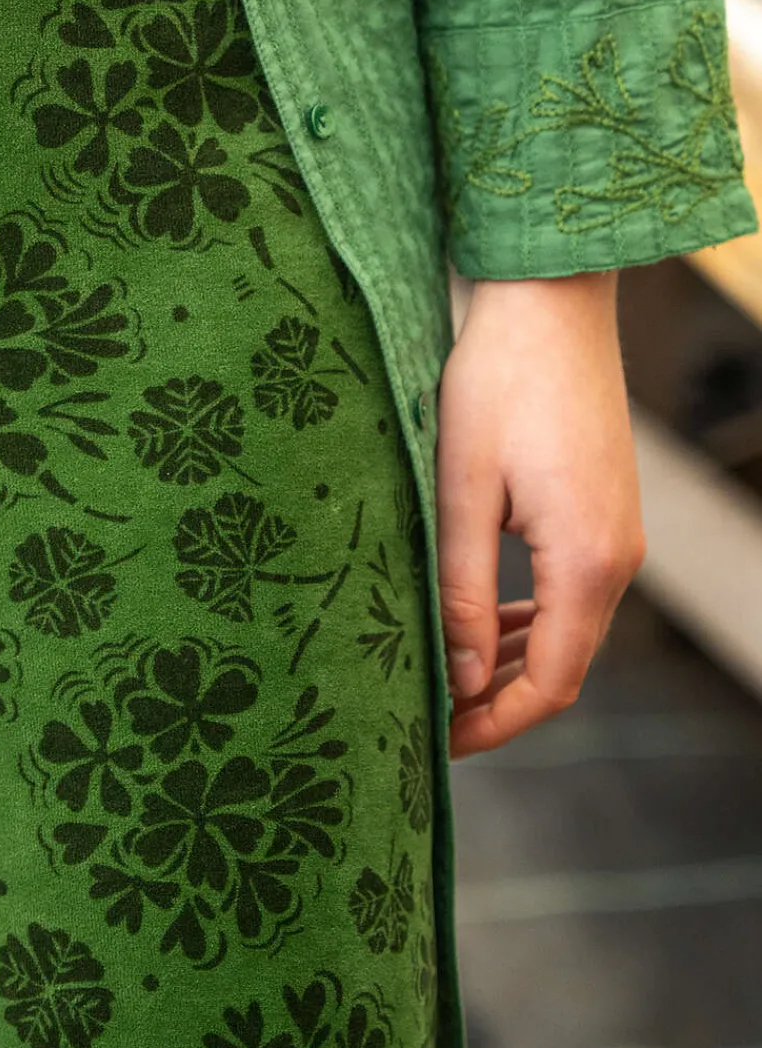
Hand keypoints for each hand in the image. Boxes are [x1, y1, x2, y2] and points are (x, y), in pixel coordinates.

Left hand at [435, 270, 644, 757]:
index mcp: (584, 561)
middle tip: (430, 718)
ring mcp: (617, 536)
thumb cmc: (496, 384)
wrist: (549, 303)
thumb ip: (460, 590)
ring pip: (568, 631)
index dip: (496, 723)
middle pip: (565, 665)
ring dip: (512, 662)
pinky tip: (482, 621)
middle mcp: (616, 558)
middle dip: (500, 702)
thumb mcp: (460, 491)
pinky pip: (570, 593)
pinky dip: (530, 620)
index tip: (440, 743)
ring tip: (445, 676)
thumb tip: (458, 676)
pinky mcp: (603, 514)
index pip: (551, 682)